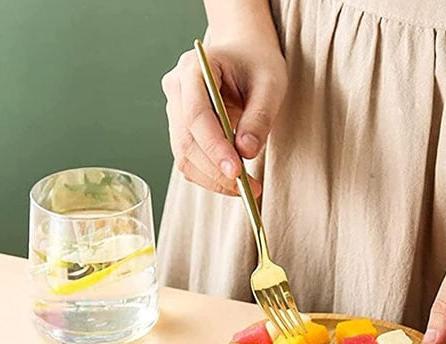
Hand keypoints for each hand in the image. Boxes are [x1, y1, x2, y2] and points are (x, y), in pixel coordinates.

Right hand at [161, 37, 286, 195]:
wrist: (244, 53)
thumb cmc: (257, 63)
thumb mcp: (270, 85)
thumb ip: (259, 118)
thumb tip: (246, 152)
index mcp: (193, 68)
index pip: (197, 115)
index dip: (215, 148)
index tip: (237, 171)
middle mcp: (176, 89)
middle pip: (187, 141)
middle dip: (217, 171)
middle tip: (249, 189)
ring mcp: (174, 110)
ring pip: (184, 156)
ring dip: (214, 180)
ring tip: (247, 189)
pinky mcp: (181, 129)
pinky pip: (189, 160)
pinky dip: (210, 177)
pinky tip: (234, 182)